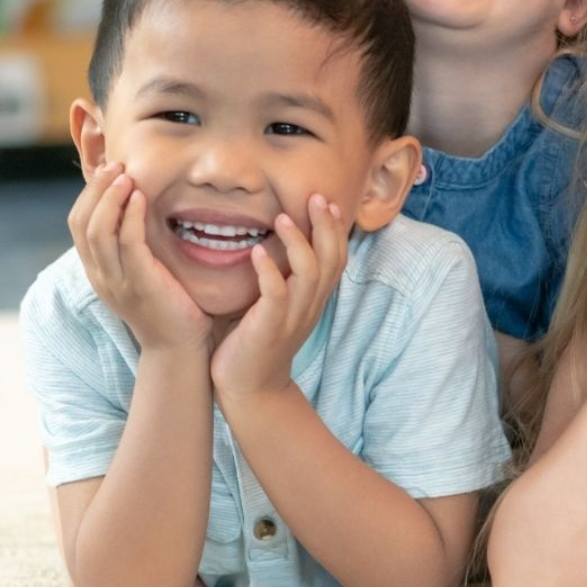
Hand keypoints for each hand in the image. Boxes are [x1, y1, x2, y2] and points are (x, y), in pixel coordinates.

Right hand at [67, 161, 209, 352]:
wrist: (179, 347)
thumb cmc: (169, 305)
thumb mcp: (144, 271)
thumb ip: (136, 246)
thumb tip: (141, 210)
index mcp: (98, 270)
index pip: (78, 224)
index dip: (89, 194)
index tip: (108, 169)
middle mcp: (100, 275)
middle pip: (82, 223)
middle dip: (95, 189)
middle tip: (114, 164)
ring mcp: (116, 281)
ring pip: (98, 231)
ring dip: (110, 198)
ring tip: (125, 174)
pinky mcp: (139, 284)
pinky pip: (128, 244)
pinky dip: (131, 217)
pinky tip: (141, 197)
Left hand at [211, 195, 347, 399]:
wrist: (250, 389)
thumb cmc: (257, 343)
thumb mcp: (279, 308)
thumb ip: (284, 280)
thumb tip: (273, 245)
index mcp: (314, 300)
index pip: (336, 259)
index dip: (336, 230)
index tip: (329, 203)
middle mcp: (310, 306)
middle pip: (330, 260)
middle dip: (326, 226)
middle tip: (316, 197)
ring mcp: (292, 317)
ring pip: (308, 273)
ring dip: (298, 243)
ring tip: (283, 218)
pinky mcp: (269, 328)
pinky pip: (275, 295)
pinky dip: (269, 271)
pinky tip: (257, 253)